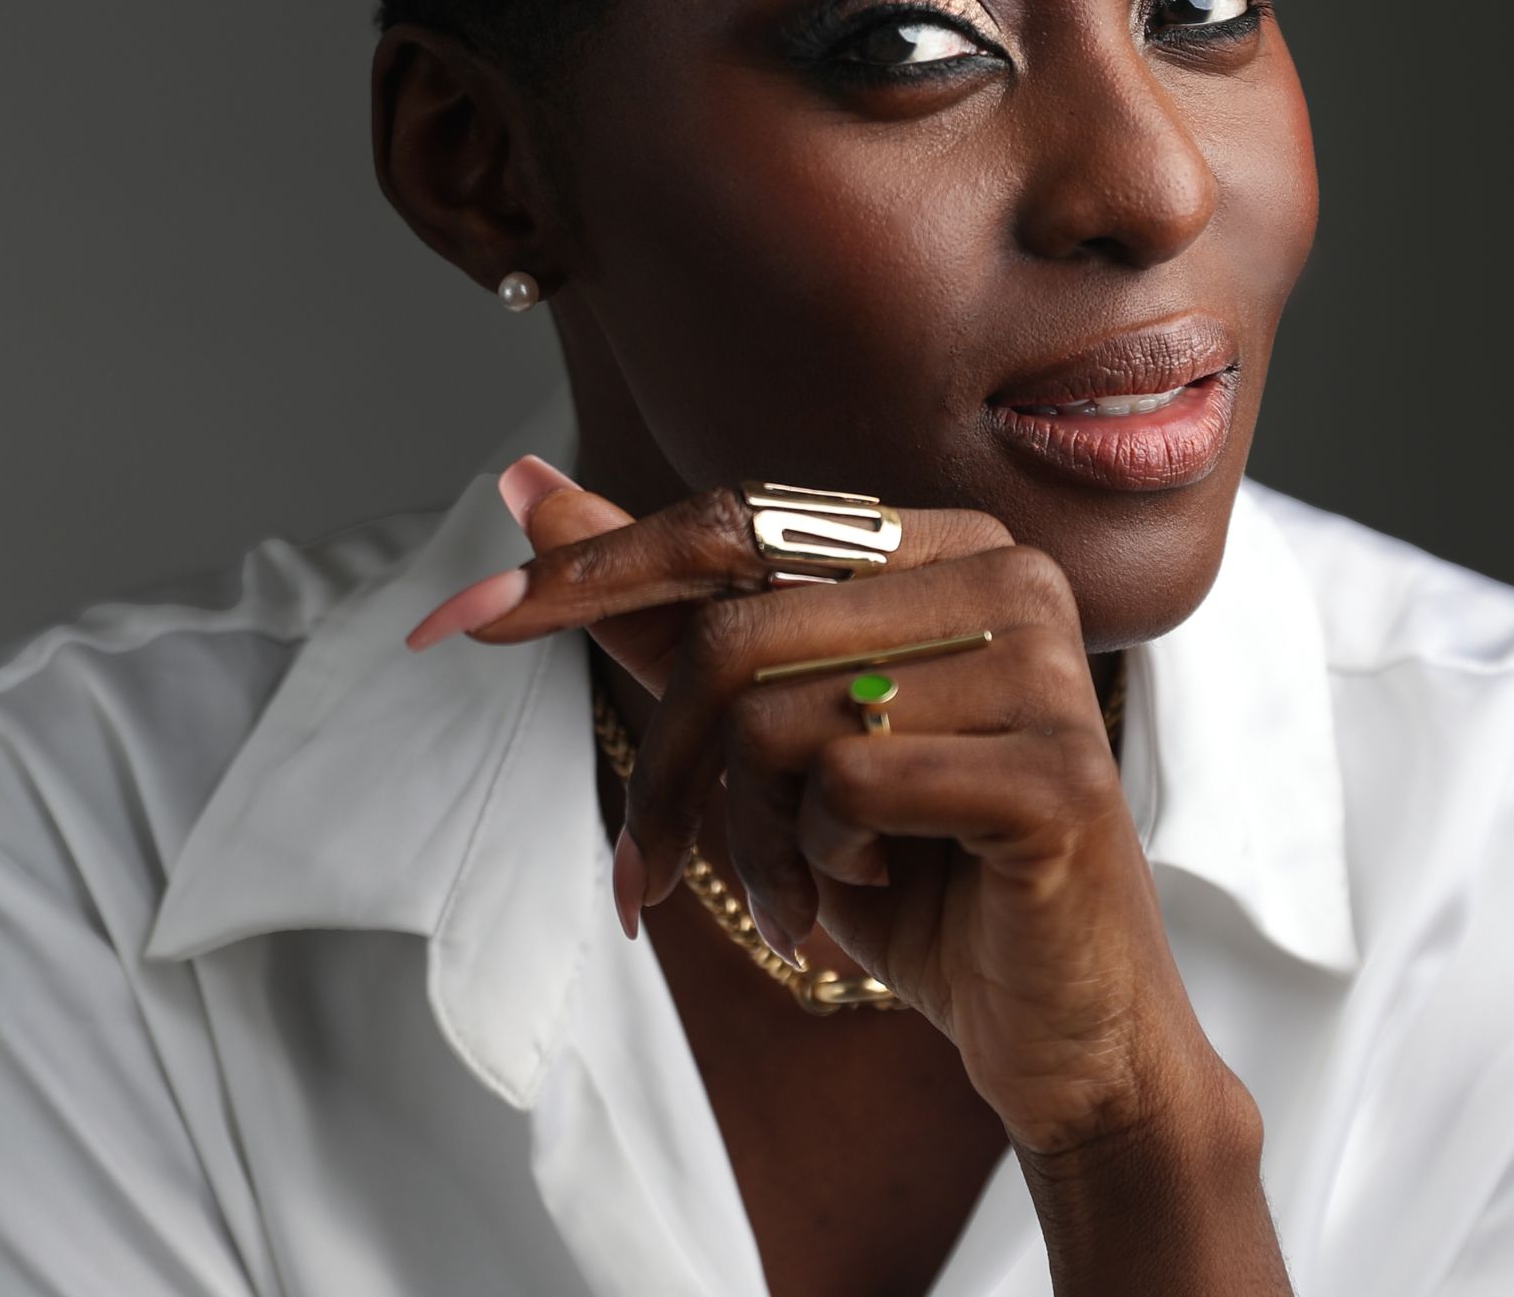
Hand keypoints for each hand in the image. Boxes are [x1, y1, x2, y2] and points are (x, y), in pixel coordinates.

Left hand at [405, 458, 1247, 1159]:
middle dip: (672, 772)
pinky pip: (848, 785)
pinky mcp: (1057, 768)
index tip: (456, 621)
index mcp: (946, 544)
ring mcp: (1043, 666)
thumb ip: (666, 612)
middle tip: (667, 867)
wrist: (1058, 1024)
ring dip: (748, 840)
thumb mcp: (772, 736)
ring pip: (780, 717)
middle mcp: (1007, 576)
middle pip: (740, 634)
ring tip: (796, 893)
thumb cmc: (912, 869)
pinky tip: (866, 896)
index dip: (590, 575)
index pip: (737, 527)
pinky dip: (819, 864)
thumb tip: (528, 489)